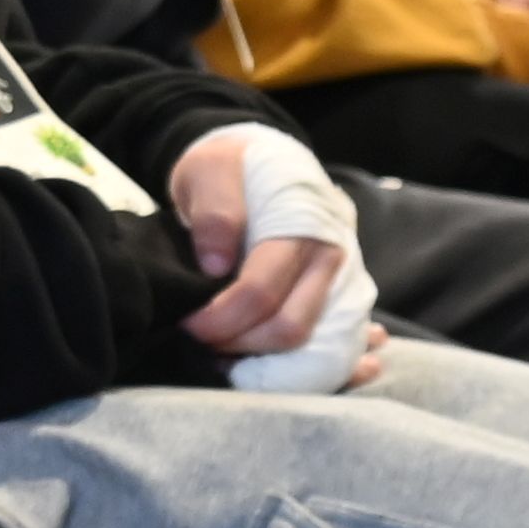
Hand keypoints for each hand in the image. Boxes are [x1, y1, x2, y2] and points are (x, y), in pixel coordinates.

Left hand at [159, 128, 347, 359]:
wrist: (265, 157)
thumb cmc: (234, 164)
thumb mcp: (212, 168)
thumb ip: (215, 211)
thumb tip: (215, 266)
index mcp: (302, 226)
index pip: (261, 291)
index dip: (220, 318)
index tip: (187, 324)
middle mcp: (330, 257)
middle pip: (291, 326)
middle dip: (239, 344)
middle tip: (203, 341)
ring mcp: (341, 279)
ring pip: (311, 342)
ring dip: (265, 359)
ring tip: (223, 354)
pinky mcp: (337, 295)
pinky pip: (334, 343)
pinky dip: (313, 366)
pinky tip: (275, 370)